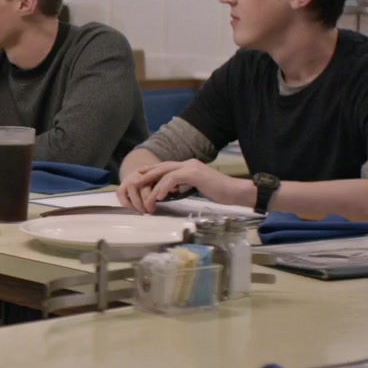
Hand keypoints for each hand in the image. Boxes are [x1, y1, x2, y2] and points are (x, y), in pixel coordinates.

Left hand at [121, 159, 252, 213]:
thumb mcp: (196, 189)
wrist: (235, 192)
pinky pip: (172, 178)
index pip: (164, 168)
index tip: (137, 182)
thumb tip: (170, 192)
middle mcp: (187, 163)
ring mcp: (190, 167)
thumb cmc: (219, 193)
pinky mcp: (194, 173)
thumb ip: (182, 187)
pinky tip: (158, 198)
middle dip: (144, 177)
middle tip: (132, 186)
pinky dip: (163, 188)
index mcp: (187, 167)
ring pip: (163, 174)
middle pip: (159, 167)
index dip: (150, 174)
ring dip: (153, 190)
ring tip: (147, 204)